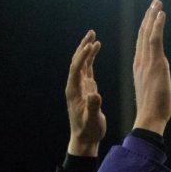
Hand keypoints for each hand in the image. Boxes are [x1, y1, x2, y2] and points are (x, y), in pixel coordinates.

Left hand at [65, 30, 104, 156]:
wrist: (85, 138)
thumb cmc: (88, 130)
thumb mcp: (92, 119)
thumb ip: (93, 107)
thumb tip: (94, 94)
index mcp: (74, 91)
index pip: (76, 69)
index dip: (83, 57)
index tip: (91, 46)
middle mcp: (75, 86)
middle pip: (77, 61)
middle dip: (83, 47)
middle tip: (91, 33)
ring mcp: (80, 86)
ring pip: (82, 63)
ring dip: (87, 49)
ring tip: (94, 36)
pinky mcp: (86, 88)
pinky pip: (88, 69)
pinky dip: (91, 58)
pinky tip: (96, 49)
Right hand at [132, 0, 170, 134]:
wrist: (149, 117)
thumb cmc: (152, 108)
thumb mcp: (151, 89)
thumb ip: (153, 79)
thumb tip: (156, 78)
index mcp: (139, 67)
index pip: (142, 44)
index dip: (145, 29)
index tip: (150, 17)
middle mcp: (141, 61)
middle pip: (143, 35)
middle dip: (148, 18)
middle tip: (154, 4)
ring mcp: (148, 61)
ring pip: (148, 33)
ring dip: (153, 16)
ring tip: (157, 3)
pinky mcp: (156, 63)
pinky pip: (155, 39)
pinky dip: (157, 25)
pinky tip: (161, 14)